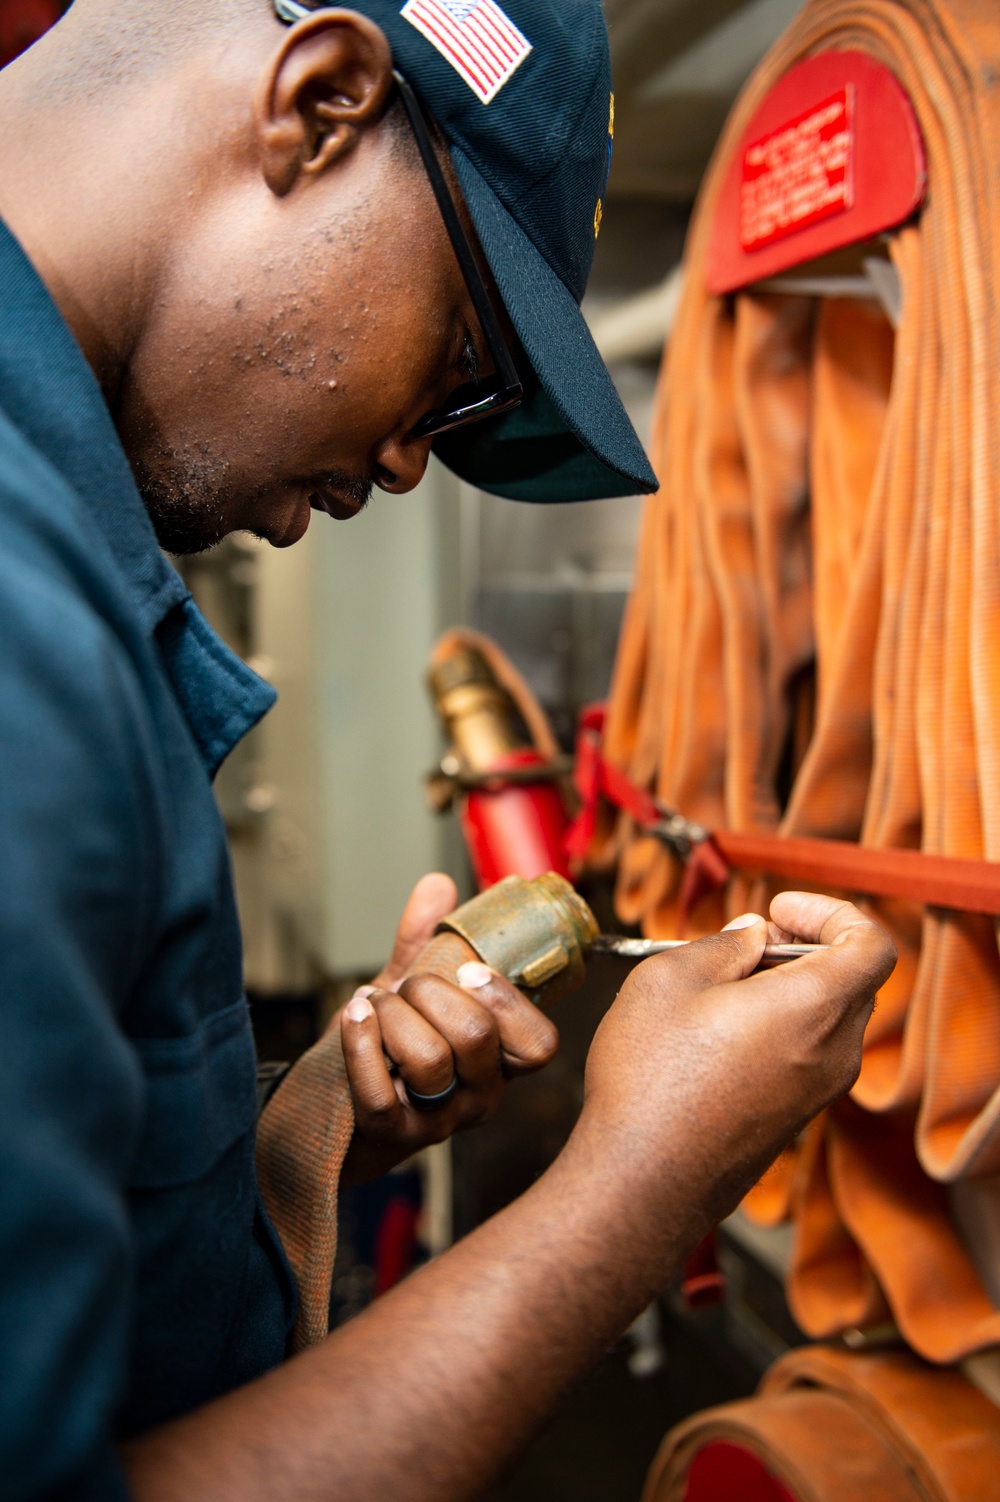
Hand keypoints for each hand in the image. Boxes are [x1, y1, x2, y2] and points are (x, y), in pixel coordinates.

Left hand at [337, 874, 558, 1184]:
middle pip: (477, 1037)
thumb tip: (439, 885)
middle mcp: (479, 1097)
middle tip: (406, 986)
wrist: (334, 1106)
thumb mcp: (413, 994)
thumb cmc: (388, 1048)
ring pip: (429, 1060)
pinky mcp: (390, 1137)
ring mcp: (438, 1121)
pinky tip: (354, 1014)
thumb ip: (427, 944)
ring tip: (372, 1003)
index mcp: (500, 1061)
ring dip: (392, 1014)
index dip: (507, 1000)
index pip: (539, 1045)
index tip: (468, 970)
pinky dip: (361, 1043)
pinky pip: (381, 1093)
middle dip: (430, 991)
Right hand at [579, 892, 896, 1230]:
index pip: (872, 944)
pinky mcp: (796, 1117)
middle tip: (750, 941)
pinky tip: (719, 1030)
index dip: (832, 912)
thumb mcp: (669, 979)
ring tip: (724, 984)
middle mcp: (833, 1053)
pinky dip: (782, 1025)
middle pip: (853, 978)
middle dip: (806, 945)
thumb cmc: (652, 1080)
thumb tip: (751, 937)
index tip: (779, 909)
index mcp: (814, 1007)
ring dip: (791, 987)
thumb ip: (722, 946)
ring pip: (830, 1017)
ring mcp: (819, 1092)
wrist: (643, 1181)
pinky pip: (810, 1052)